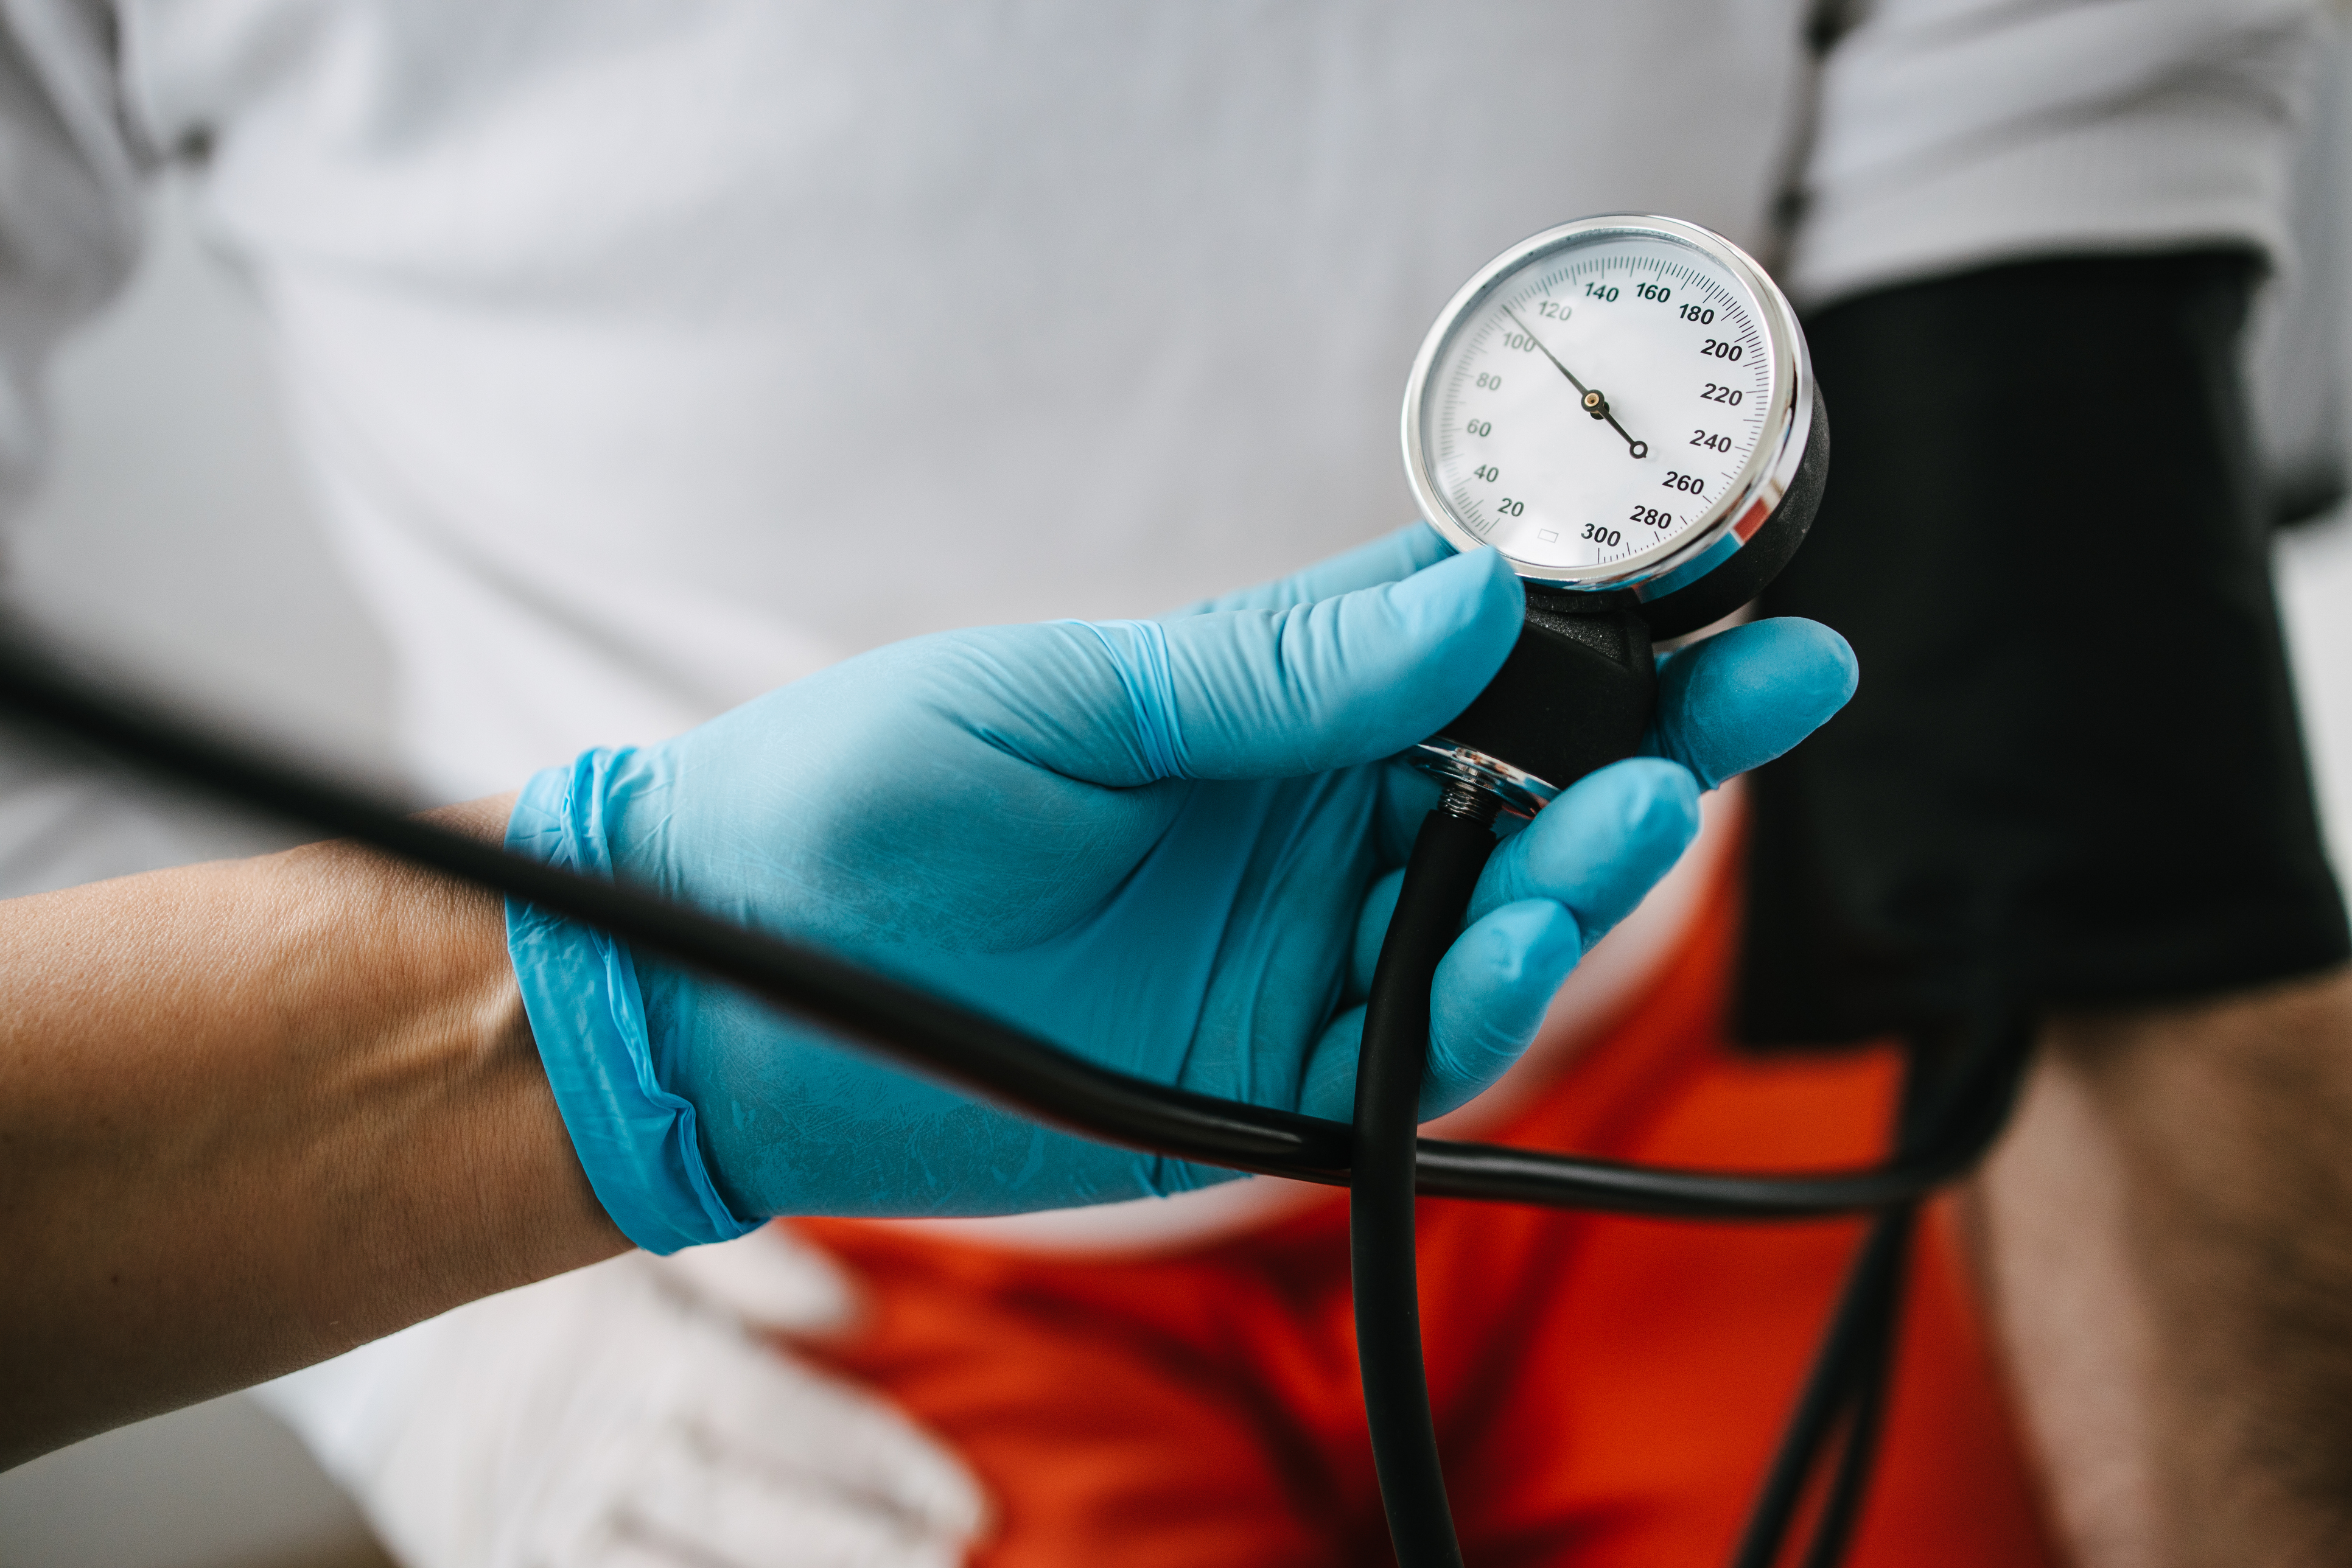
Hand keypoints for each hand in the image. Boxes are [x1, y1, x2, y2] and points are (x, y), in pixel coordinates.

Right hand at [257, 1233, 986, 1567]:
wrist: (353, 1326)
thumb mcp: (634, 1237)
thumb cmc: (521, 1271)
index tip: (967, 1502)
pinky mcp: (489, 1566)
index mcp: (638, 1353)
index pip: (788, 1417)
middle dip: (858, 1549)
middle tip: (947, 1562)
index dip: (883, 1463)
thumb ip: (753, 1269)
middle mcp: (596, 1447)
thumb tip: (858, 1315)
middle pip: (752, 1518)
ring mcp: (541, 1525)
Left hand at [508, 527, 1855, 1239]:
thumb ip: (1272, 669)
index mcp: (1262, 708)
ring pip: (1493, 916)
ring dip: (1584, 871)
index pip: (1468, 650)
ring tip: (1644, 814)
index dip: (1596, 620)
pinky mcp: (1268, 1075)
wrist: (730, 980)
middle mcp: (1305, 827)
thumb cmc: (864, 797)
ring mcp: (1295, 953)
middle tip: (1776, 688)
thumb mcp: (1064, 699)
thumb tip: (1471, 593)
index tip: (1713, 579)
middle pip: (1522, 784)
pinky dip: (1481, 1001)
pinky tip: (1523, 942)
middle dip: (1657, 739)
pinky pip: (1415, 1046)